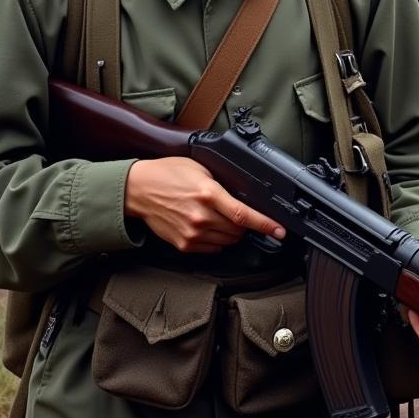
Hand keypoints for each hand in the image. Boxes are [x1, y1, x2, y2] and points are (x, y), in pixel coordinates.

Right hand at [125, 157, 284, 252]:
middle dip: (246, 224)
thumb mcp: (201, 169)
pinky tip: (208, 225)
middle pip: (239, 230)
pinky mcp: (184, 245)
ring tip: (219, 216)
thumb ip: (222, 184)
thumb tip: (244, 194)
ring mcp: (192, 234)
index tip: (280, 230)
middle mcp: (201, 217)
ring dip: (232, 232)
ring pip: (228, 241)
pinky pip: (213, 248)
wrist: (138, 190)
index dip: (266, 224)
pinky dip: (217, 239)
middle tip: (238, 212)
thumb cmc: (168, 174)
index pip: (244, 215)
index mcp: (208, 194)